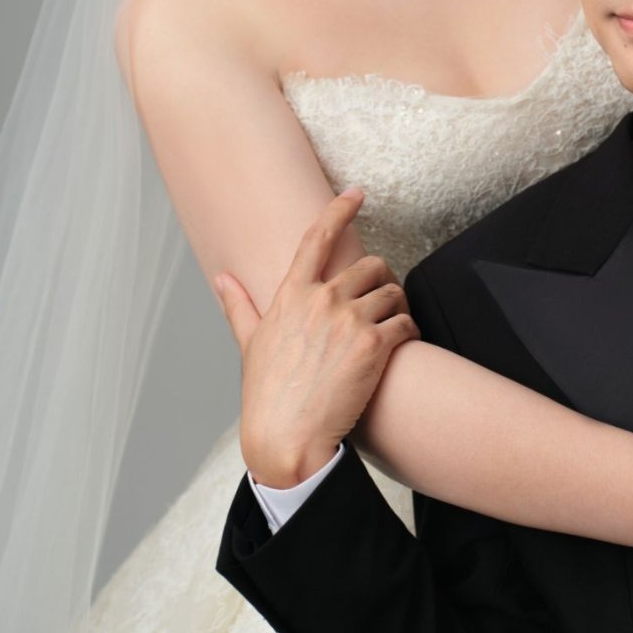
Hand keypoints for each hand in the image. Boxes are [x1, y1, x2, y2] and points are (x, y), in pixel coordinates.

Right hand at [216, 189, 419, 488]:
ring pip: (394, 293)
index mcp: (291, 295)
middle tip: (382, 300)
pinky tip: (406, 342)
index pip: (317, 238)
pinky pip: (406, 322)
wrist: (287, 439)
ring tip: (394, 325)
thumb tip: (222, 278)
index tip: (356, 193)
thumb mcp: (249, 344)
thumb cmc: (267, 396)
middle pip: (371, 266)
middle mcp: (322, 300)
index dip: (339, 210)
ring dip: (399, 306)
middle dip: (382, 280)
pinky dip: (410, 330)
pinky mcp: (373, 345)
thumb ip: (239, 305)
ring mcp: (349, 321)